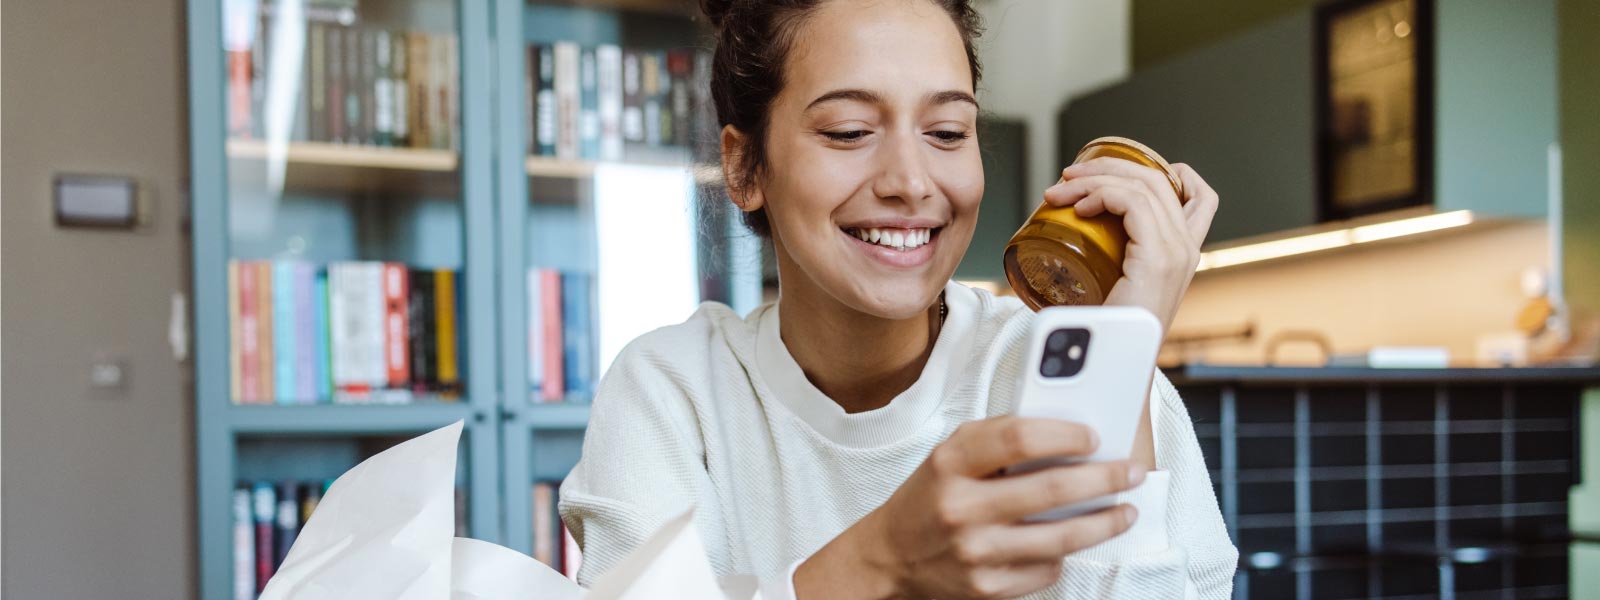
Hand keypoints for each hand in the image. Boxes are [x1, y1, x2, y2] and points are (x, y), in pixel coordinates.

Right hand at [795, 416, 1146, 599]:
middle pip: (1051, 490)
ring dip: (1104, 523)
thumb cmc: (931, 495)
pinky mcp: (987, 587)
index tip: (1094, 436)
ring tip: (1125, 511)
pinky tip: (1071, 539)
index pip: (1018, 439)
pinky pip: (1047, 569)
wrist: (891, 555)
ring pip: (1061, 537)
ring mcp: (975, 552)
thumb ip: (999, 439)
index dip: (1064, 435)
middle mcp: (960, 507)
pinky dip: (1065, 553)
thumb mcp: (951, 455)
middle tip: (1130, 473)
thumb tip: (1067, 432)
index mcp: (950, 463)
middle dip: (1104, 479)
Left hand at [1042, 158, 1219, 332]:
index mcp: (1184, 253)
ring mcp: (1176, 252)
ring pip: (1141, 184)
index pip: (1201, 198)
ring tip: (1060, 192)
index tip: (1123, 172)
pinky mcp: (1157, 258)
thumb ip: (1114, 262)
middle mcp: (1187, 248)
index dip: (1172, 173)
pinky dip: (1100, 194)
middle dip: (1109, 166)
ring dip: (1094, 178)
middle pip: (1159, 179)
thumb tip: (1069, 239)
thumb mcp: (1119, 285)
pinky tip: (1077, 209)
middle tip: (1069, 175)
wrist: (1116, 366)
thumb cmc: (1110, 330)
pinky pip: (1131, 201)